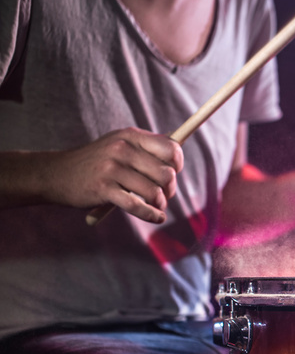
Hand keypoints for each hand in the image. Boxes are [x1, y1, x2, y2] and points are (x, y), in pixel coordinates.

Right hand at [49, 127, 182, 222]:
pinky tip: (157, 217)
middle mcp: (122, 149)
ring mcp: (112, 169)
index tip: (173, 172)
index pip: (171, 148)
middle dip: (170, 188)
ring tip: (156, 206)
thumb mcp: (119, 144)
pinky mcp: (103, 189)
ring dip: (160, 203)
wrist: (58, 174)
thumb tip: (178, 156)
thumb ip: (146, 148)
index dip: (177, 164)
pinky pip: (136, 206)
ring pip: (154, 192)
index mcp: (130, 136)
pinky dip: (151, 215)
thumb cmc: (97, 162)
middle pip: (166, 173)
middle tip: (164, 195)